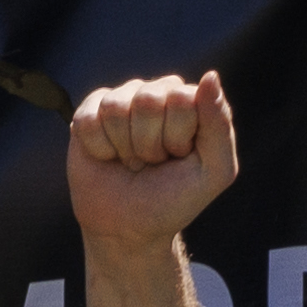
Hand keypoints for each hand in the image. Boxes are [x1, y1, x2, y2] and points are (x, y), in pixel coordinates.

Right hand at [62, 67, 245, 239]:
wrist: (129, 229)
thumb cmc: (175, 199)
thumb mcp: (213, 171)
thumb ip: (219, 125)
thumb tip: (210, 76)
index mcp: (192, 101)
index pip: (182, 97)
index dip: (177, 136)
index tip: (179, 157)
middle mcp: (158, 93)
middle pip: (148, 100)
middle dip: (149, 143)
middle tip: (153, 162)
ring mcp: (122, 100)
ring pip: (116, 108)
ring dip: (124, 147)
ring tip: (133, 161)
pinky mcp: (89, 113)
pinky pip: (88, 120)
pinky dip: (99, 149)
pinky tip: (108, 157)